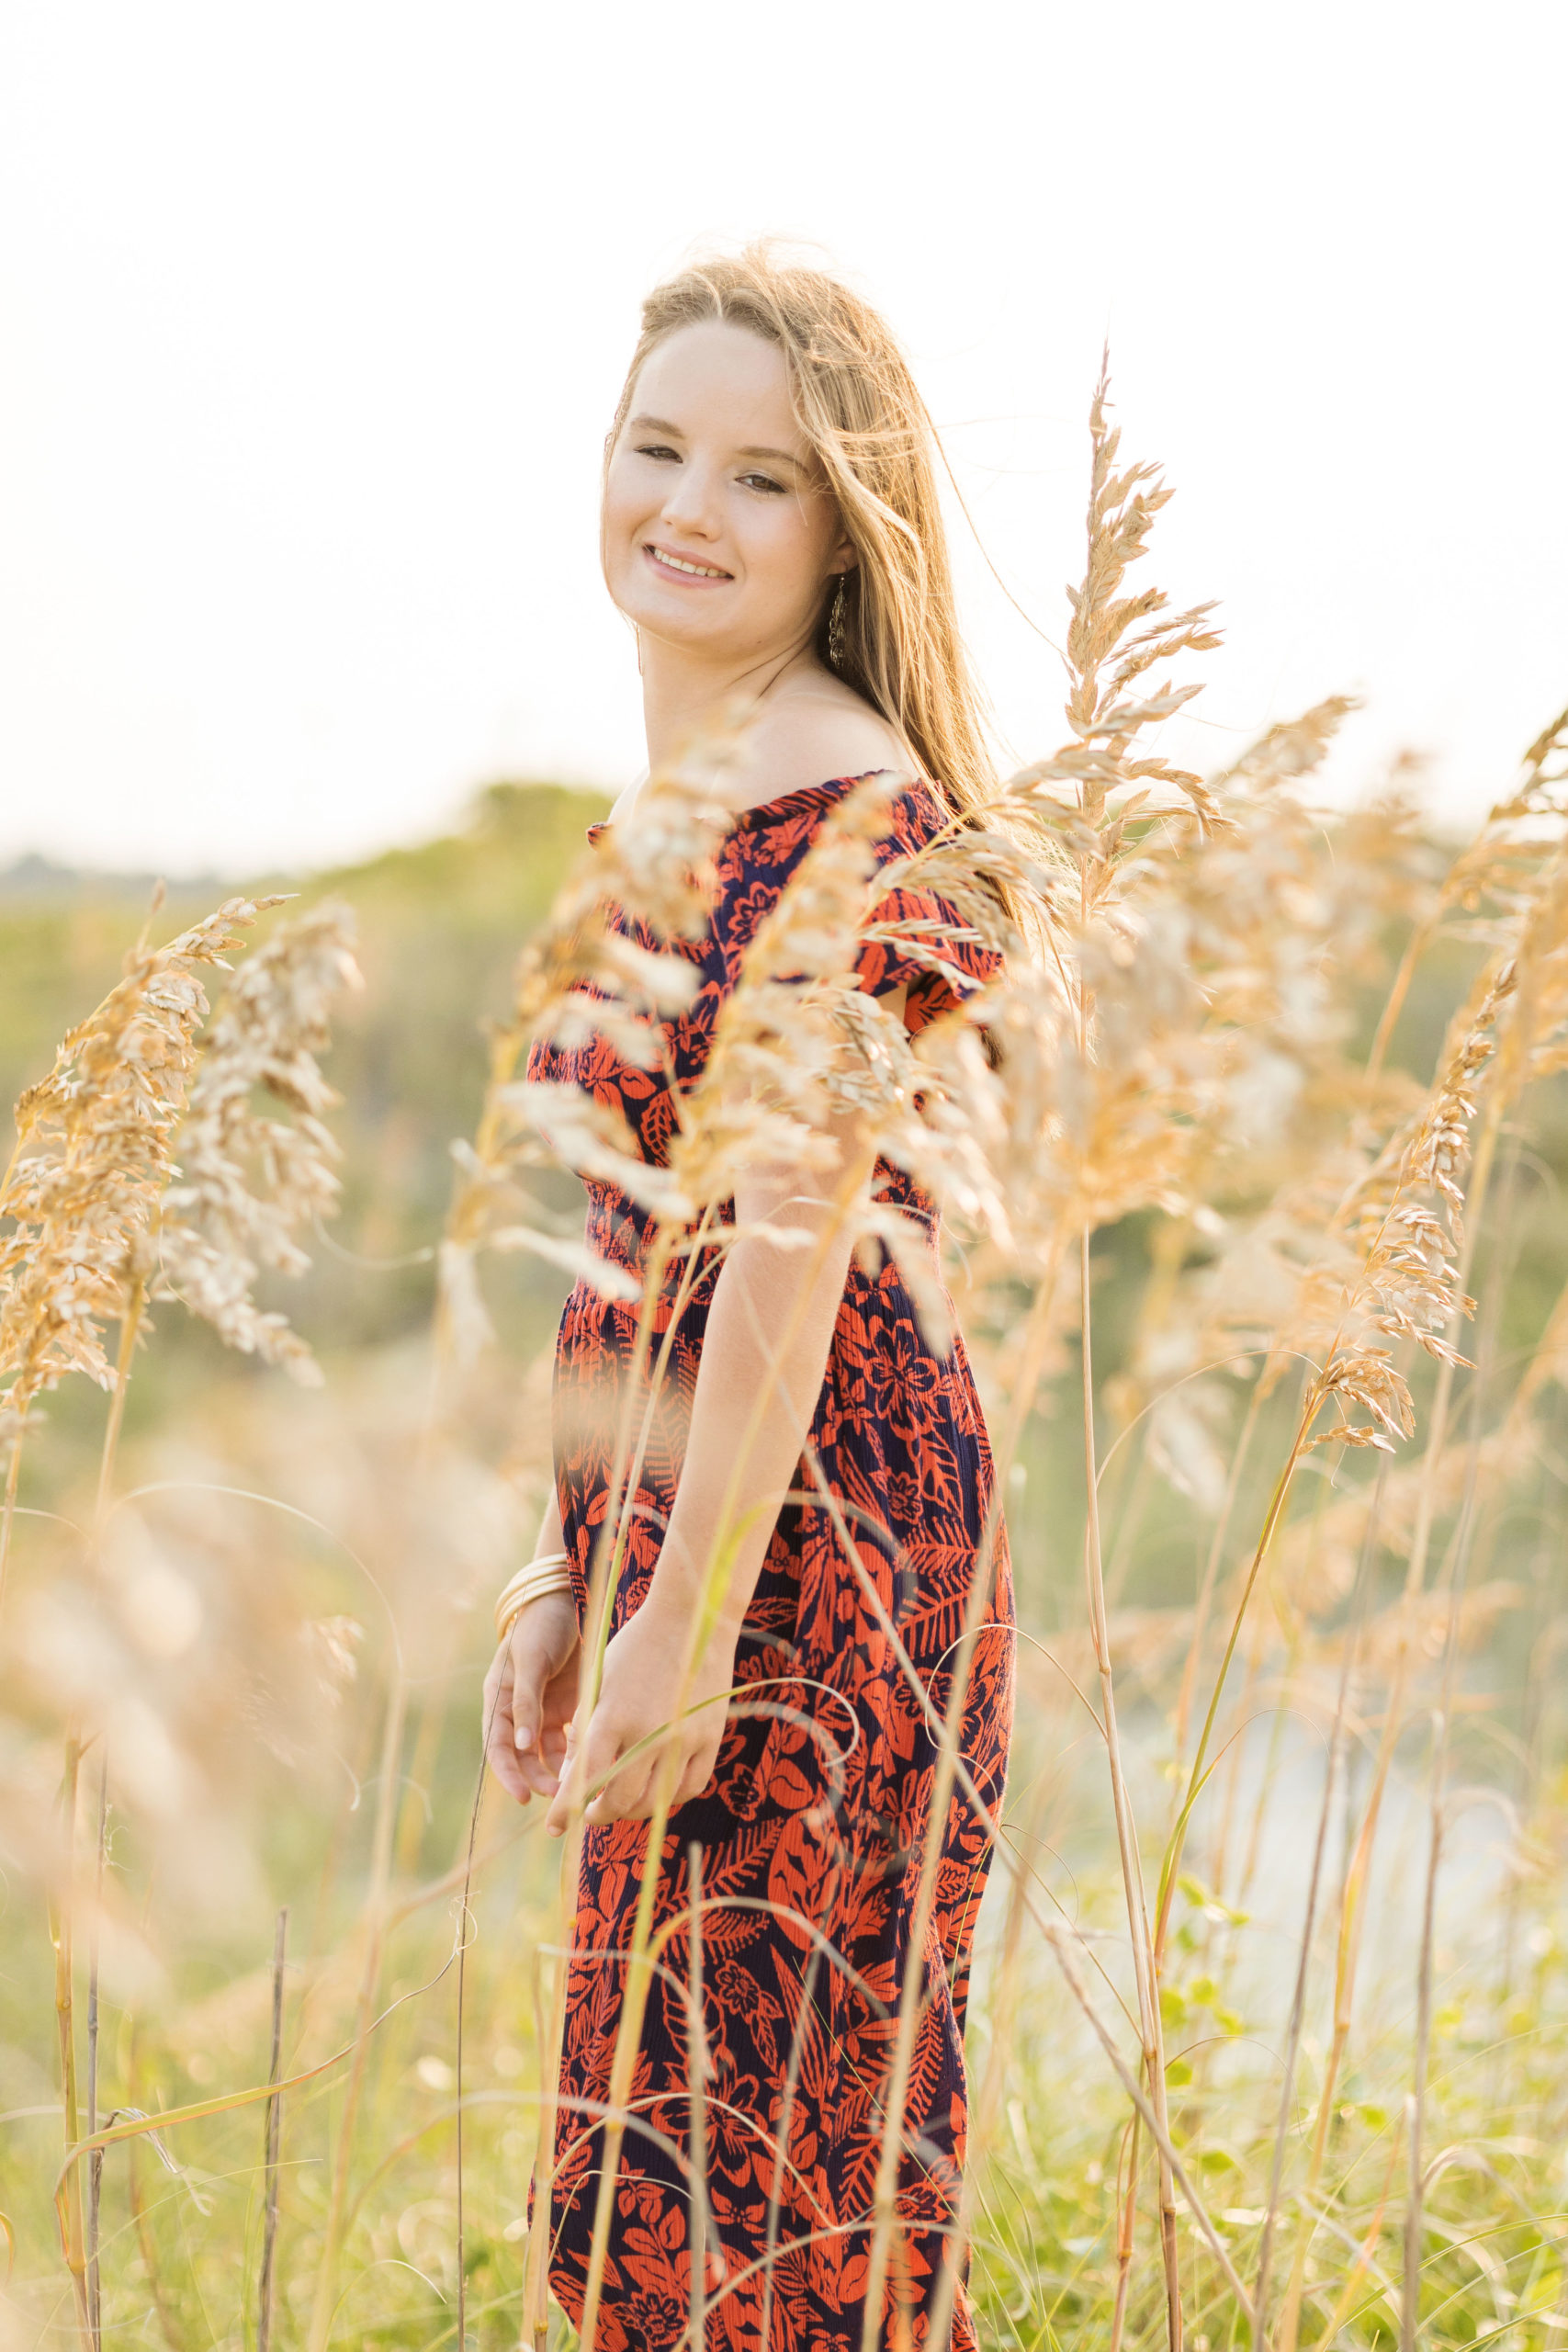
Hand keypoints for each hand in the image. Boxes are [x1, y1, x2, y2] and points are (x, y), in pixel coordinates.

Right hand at [481, 1590, 579, 1806]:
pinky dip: (577, 1751)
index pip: (497, 1747)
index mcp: (499, 1700)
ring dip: (559, 1769)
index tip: (523, 1797)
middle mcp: (519, 1711)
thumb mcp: (530, 1661)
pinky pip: (569, 1737)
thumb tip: (520, 1745)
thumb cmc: (540, 1626)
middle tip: (559, 1795)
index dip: (508, 1775)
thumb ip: (526, 1702)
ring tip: (577, 1782)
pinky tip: (591, 1759)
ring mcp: (544, 1710)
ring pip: (548, 1752)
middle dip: (539, 1778)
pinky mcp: (567, 1705)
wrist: (565, 1601)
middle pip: (523, 1756)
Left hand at [544, 1589, 737, 1835]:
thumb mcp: (599, 1685)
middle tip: (590, 1814)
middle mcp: (648, 1733)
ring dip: (632, 1811)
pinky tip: (656, 1792)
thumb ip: (585, 1732)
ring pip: (655, 1800)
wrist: (691, 1619)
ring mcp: (683, 1738)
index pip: (584, 1780)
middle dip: (599, 1815)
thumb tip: (574, 1779)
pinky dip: (669, 1798)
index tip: (554, 1828)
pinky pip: (689, 1787)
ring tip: (620, 1805)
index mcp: (612, 1717)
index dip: (567, 1809)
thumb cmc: (634, 1649)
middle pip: (620, 1800)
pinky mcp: (710, 1738)